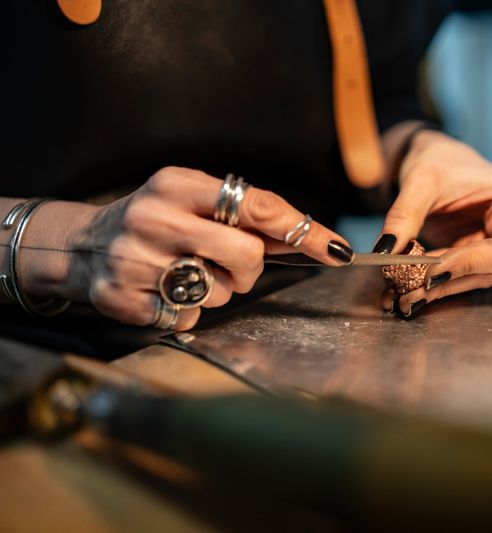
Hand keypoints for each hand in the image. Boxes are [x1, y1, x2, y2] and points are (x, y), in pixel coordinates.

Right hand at [54, 167, 352, 328]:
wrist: (82, 245)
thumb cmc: (158, 222)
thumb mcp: (194, 201)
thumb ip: (249, 217)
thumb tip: (314, 238)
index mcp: (178, 184)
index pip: (256, 205)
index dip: (302, 229)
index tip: (336, 249)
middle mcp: (155, 217)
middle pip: (246, 256)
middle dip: (249, 270)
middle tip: (232, 268)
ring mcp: (135, 259)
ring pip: (217, 294)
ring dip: (213, 292)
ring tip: (184, 274)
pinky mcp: (122, 298)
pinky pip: (185, 318)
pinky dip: (184, 312)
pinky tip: (162, 293)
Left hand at [374, 130, 491, 316]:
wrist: (433, 158)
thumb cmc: (440, 158)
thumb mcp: (421, 180)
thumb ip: (405, 216)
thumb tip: (385, 252)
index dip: (471, 263)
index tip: (433, 269)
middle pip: (490, 271)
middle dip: (448, 283)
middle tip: (409, 291)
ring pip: (471, 280)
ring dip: (436, 291)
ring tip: (401, 297)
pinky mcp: (472, 257)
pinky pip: (455, 278)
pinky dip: (430, 286)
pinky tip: (403, 293)